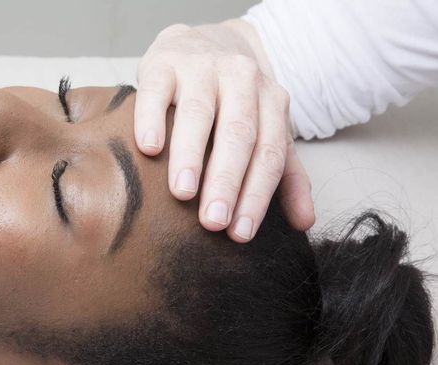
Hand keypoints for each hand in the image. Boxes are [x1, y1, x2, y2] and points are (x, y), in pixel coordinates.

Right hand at [134, 21, 314, 240]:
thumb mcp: (266, 131)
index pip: (268, 154)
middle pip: (238, 134)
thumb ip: (286, 176)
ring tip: (182, 192)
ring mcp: (201, 68)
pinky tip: (150, 148)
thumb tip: (304, 222)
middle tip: (212, 221)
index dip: (256, 196)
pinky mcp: (163, 64)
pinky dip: (152, 119)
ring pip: (199, 113)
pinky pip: (157, 91)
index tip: (240, 233)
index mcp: (270, 101)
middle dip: (226, 181)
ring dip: (190, 155)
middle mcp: (241, 80)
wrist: (204, 41)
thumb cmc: (233, 99)